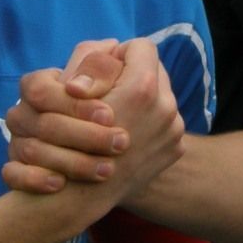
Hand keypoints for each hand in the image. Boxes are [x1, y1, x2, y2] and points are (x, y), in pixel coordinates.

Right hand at [3, 38, 182, 195]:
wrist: (81, 195)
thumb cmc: (67, 140)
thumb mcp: (71, 92)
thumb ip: (94, 61)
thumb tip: (113, 47)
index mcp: (142, 87)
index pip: (140, 47)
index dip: (119, 55)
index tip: (105, 70)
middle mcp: (166, 106)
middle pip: (154, 71)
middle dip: (133, 77)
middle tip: (111, 93)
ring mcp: (174, 130)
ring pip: (160, 97)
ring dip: (142, 101)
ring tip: (118, 116)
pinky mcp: (176, 148)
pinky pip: (164, 122)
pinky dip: (148, 124)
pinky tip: (128, 136)